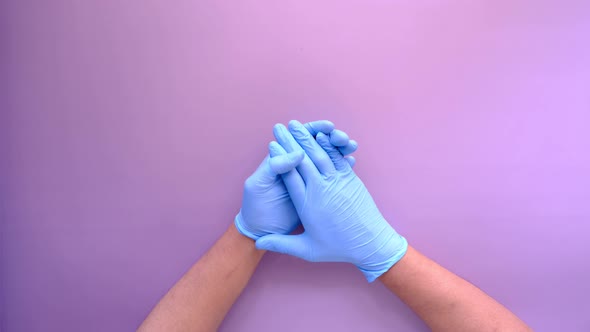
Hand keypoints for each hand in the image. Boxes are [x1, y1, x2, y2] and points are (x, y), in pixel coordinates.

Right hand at [255, 120, 406, 281]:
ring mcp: (337, 182)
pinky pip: (337, 157)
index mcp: (307, 205)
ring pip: (319, 154)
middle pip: (302, 160)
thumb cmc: (338, 248)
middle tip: (279, 128)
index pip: (289, 176)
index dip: (279, 158)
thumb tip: (258, 242)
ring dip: (306, 138)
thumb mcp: (307, 250)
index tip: (271, 145)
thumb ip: (281, 244)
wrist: (370, 244)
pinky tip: (320, 134)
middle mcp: (321, 190)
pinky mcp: (349, 179)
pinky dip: (328, 144)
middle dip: (289, 141)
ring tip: (296, 125)